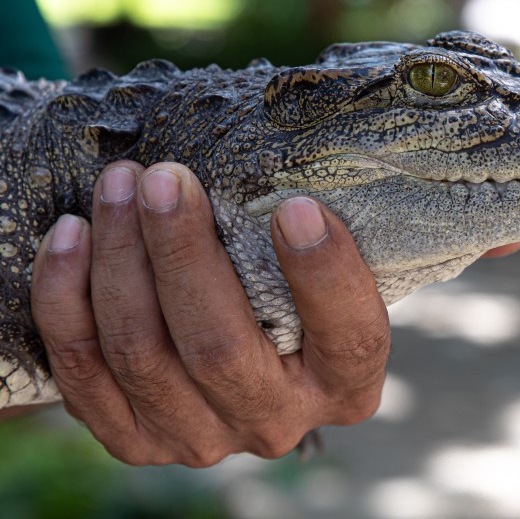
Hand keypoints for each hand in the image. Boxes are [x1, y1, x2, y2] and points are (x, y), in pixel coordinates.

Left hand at [30, 161, 390, 465]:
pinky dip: (66, 300)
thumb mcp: (321, 275)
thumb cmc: (287, 292)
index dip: (326, 277)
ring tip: (118, 187)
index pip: (351, 339)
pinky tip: (71, 236)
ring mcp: (203, 439)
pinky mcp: (137, 441)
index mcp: (346, 384)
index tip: (296, 206)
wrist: (234, 358)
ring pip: (143, 355)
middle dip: (183, 254)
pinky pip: (84, 373)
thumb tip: (285, 179)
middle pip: (221, 349)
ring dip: (119, 260)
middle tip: (165, 179)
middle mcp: (277, 421)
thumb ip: (314, 244)